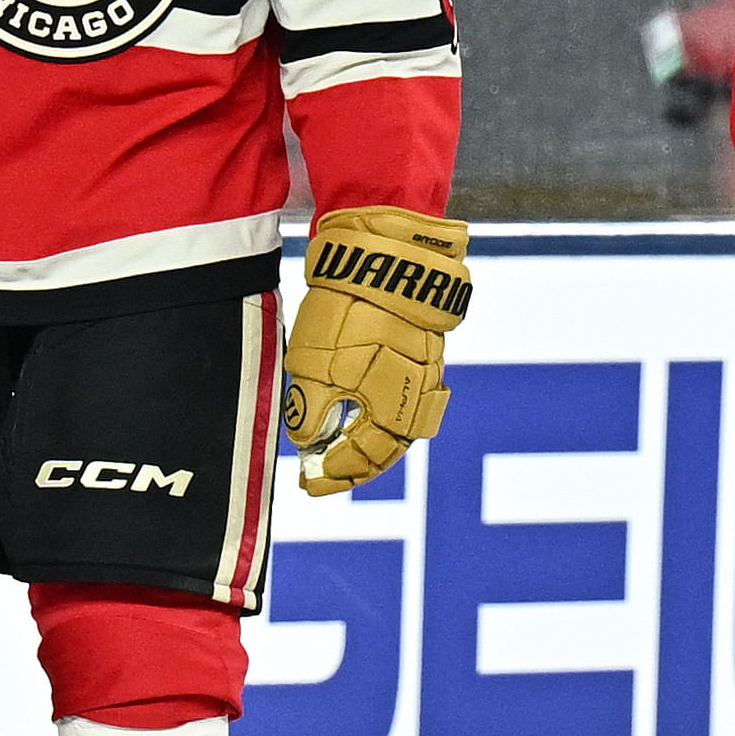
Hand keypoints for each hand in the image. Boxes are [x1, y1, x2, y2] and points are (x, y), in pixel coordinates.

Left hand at [286, 207, 475, 495]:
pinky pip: (403, 393)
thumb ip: (312, 412)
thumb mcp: (314, 369)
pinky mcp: (422, 345)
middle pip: (389, 446)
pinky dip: (379, 409)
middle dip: (356, 463)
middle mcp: (419, 395)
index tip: (310, 481)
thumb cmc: (349, 315)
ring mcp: (426, 369)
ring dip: (368, 437)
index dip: (337, 474)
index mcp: (396, 409)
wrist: (385, 254)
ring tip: (338, 442)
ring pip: (398, 420)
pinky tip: (357, 405)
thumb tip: (308, 439)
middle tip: (324, 471)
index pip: (367, 457)